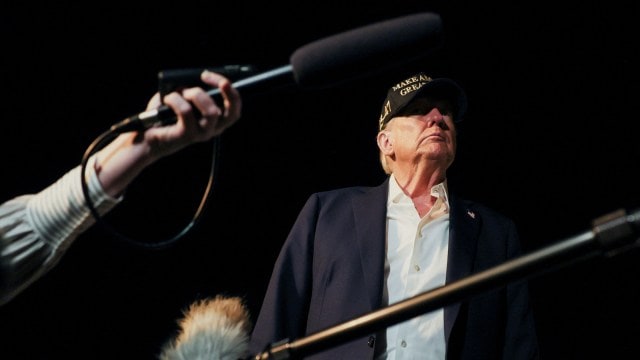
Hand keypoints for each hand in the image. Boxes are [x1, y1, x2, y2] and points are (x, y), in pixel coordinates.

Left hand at [93, 71, 240, 196]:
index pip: (234, 107)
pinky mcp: (187, 136)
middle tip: (206, 76)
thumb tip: (191, 79)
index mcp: (215, 120)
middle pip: (232, 112)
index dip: (230, 90)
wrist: (146, 137)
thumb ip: (188, 87)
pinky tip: (167, 99)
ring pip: (211, 111)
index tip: (214, 77)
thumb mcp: (179, 96)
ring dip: (196, 94)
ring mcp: (201, 134)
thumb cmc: (164, 115)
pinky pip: (186, 111)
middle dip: (225, 91)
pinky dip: (176, 99)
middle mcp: (212, 129)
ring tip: (181, 93)